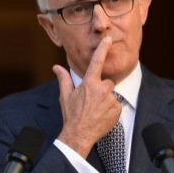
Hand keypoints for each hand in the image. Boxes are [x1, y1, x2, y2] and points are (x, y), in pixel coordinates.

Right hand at [53, 36, 120, 157]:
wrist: (79, 134)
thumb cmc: (71, 115)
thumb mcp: (65, 96)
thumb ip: (63, 79)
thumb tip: (56, 67)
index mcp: (89, 83)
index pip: (97, 61)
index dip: (103, 48)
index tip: (108, 38)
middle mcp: (102, 89)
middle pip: (106, 83)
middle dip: (101, 89)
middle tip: (91, 102)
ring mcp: (111, 99)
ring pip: (111, 94)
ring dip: (106, 100)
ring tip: (96, 110)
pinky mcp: (117, 109)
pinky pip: (116, 105)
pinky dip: (111, 109)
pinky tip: (102, 116)